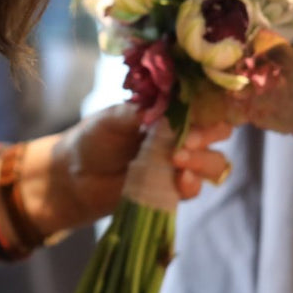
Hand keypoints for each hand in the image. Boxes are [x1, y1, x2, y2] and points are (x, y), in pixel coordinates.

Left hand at [19, 104, 233, 233]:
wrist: (74, 177)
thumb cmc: (93, 139)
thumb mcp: (112, 119)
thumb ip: (140, 111)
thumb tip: (166, 104)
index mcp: (170, 111)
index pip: (204, 102)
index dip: (209, 105)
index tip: (197, 111)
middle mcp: (181, 135)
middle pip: (218, 131)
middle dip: (208, 134)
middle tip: (186, 140)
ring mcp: (180, 164)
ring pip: (214, 162)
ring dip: (203, 160)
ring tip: (177, 161)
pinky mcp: (173, 190)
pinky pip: (196, 187)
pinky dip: (193, 183)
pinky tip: (180, 180)